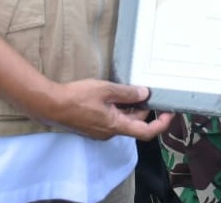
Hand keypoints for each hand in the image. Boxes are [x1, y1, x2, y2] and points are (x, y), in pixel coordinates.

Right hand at [37, 80, 173, 140]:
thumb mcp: (107, 90)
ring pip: (123, 120)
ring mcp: (101, 130)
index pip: (146, 132)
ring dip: (130, 107)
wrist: (51, 105)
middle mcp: (110, 132)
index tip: (169, 113)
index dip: (161, 124)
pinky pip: (112, 118)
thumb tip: (145, 94)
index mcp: (116, 126)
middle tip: (146, 89)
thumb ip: (127, 93)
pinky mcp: (93, 125)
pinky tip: (114, 94)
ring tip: (129, 88)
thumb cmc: (78, 97)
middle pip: (135, 123)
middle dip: (143, 107)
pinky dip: (118, 108)